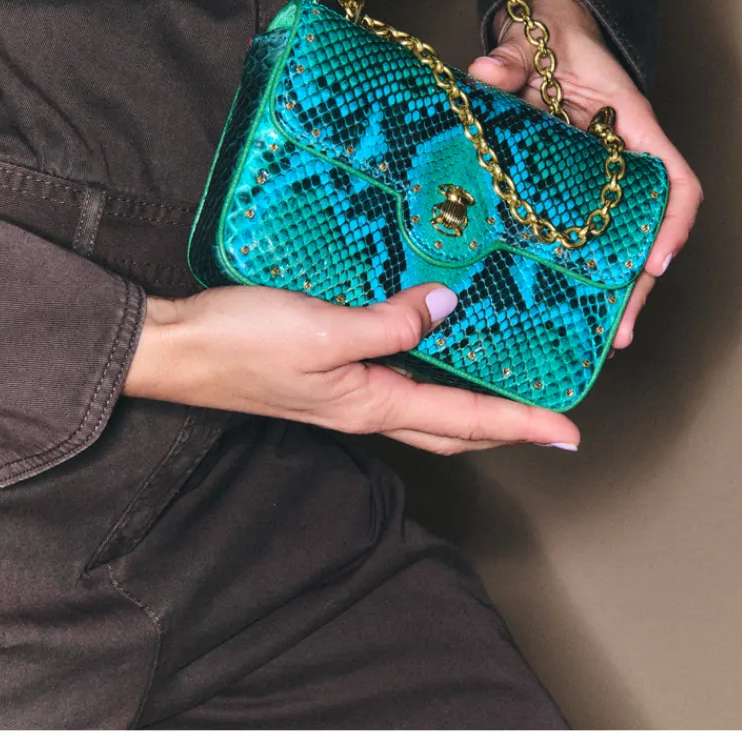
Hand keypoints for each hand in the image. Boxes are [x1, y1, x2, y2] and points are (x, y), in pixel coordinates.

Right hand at [125, 281, 581, 454]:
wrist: (172, 350)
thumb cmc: (238, 343)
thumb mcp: (321, 330)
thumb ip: (386, 322)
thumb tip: (445, 308)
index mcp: (370, 405)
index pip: (464, 420)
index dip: (521, 426)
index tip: (569, 433)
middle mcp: (363, 406)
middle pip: (451, 426)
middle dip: (505, 426)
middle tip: (549, 420)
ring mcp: (343, 391)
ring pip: (424, 403)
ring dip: (469, 399)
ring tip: (507, 379)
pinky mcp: (324, 369)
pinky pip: (392, 374)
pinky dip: (425, 365)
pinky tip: (429, 337)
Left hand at [469, 0, 700, 348]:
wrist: (539, 36)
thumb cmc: (550, 39)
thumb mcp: (532, 42)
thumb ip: (511, 57)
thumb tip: (488, 73)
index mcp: (631, 127)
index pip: (674, 179)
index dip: (673, 224)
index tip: (659, 262)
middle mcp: (623, 160)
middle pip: (649, 230)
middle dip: (639, 284)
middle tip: (619, 331)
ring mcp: (597, 181)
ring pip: (619, 242)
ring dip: (612, 290)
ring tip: (598, 337)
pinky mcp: (566, 191)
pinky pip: (580, 237)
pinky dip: (577, 271)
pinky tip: (561, 304)